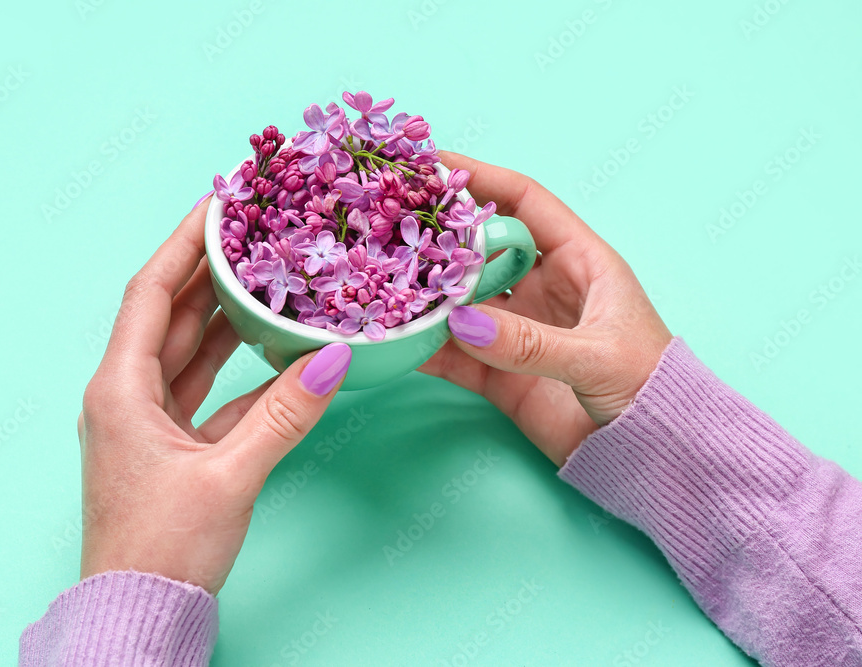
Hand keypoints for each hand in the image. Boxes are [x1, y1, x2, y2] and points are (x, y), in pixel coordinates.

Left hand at [77, 201, 350, 593]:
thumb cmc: (163, 549)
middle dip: (207, 269)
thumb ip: (283, 417)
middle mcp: (125, 394)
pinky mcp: (167, 444)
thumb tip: (333, 361)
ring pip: (186, 349)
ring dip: (220, 314)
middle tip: (249, 231)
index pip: (151, 292)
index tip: (218, 204)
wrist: (139, 612)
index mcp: (120, 389)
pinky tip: (269, 350)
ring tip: (261, 274)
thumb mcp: (229, 477)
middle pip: (168, 313)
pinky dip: (234, 368)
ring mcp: (145, 420)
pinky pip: (202, 388)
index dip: (184, 242)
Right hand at [421, 152, 671, 466]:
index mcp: (580, 261)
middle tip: (390, 222)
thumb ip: (531, 342)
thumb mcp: (598, 356)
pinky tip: (396, 341)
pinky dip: (427, 349)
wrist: (655, 458)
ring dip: (427, 295)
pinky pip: (456, 354)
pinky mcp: (502, 374)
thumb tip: (462, 322)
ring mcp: (519, 331)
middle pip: (481, 249)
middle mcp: (544, 288)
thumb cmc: (652, 391)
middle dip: (440, 235)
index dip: (482, 179)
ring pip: (461, 302)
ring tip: (382, 281)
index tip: (435, 164)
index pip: (525, 203)